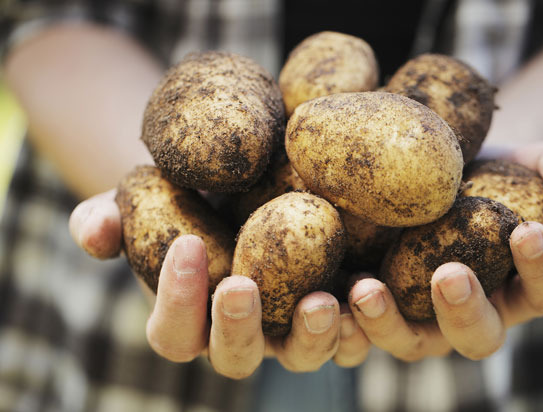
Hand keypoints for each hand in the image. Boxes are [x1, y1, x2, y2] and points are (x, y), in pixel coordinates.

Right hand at [69, 193, 352, 377]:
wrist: (241, 185)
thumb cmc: (187, 197)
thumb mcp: (145, 199)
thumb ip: (111, 217)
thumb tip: (90, 231)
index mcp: (191, 319)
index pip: (172, 331)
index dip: (173, 298)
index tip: (184, 244)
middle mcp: (242, 334)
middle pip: (236, 357)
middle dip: (237, 327)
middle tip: (240, 286)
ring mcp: (290, 329)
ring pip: (300, 358)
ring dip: (311, 337)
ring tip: (321, 300)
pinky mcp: (334, 312)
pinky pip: (350, 336)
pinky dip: (360, 323)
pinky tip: (366, 289)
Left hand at [337, 141, 542, 364]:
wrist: (442, 175)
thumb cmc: (492, 173)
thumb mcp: (527, 161)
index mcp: (518, 286)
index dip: (541, 267)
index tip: (528, 229)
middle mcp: (473, 313)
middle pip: (477, 335)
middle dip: (464, 309)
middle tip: (450, 273)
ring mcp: (421, 316)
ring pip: (411, 342)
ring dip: (387, 324)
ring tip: (366, 289)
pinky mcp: (377, 306)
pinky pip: (360, 330)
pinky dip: (344, 321)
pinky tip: (322, 296)